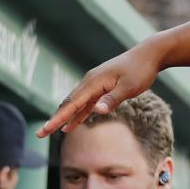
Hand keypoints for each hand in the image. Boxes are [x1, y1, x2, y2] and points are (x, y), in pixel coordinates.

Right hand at [37, 35, 168, 136]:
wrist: (149, 54)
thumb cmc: (141, 70)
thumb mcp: (129, 86)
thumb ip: (112, 99)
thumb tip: (97, 111)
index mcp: (94, 82)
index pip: (71, 104)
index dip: (57, 118)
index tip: (45, 130)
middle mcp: (90, 83)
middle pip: (68, 104)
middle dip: (54, 120)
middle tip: (40, 134)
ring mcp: (95, 85)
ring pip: (75, 104)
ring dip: (64, 118)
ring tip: (51, 131)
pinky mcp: (101, 88)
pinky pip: (85, 104)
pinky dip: (78, 114)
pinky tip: (72, 125)